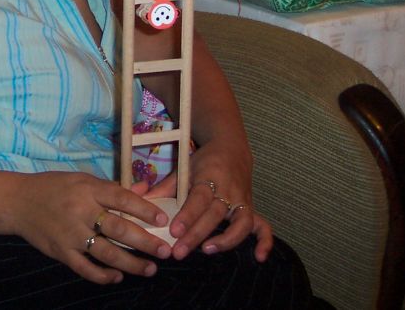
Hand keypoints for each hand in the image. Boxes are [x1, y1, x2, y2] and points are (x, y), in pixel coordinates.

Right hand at [7, 171, 173, 283]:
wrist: (18, 201)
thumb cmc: (54, 188)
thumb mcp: (82, 180)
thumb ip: (112, 188)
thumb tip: (144, 188)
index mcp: (88, 189)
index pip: (121, 198)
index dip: (144, 209)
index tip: (163, 220)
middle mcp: (81, 211)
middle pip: (118, 228)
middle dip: (145, 241)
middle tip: (165, 251)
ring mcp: (70, 234)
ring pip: (106, 252)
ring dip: (131, 263)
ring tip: (150, 269)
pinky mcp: (61, 252)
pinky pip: (85, 268)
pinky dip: (103, 275)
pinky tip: (118, 277)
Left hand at [140, 140, 273, 261]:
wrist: (231, 148)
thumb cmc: (203, 162)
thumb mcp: (183, 168)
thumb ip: (164, 188)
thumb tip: (140, 204)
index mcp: (209, 178)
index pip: (198, 199)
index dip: (188, 216)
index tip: (174, 231)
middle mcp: (228, 190)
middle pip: (215, 214)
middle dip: (197, 234)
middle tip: (179, 251)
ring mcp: (242, 201)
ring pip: (241, 223)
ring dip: (226, 240)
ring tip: (207, 251)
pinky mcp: (251, 208)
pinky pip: (263, 226)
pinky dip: (264, 241)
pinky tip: (259, 257)